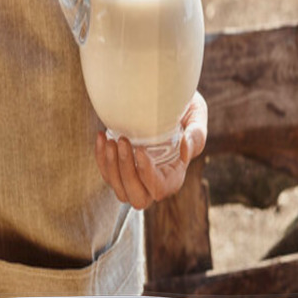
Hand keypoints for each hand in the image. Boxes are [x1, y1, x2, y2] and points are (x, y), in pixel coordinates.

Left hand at [95, 92, 207, 209]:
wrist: (167, 100)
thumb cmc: (185, 110)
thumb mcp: (196, 116)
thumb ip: (196, 133)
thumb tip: (185, 147)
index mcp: (175, 174)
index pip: (159, 189)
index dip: (147, 174)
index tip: (141, 149)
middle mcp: (154, 182)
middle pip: (137, 197)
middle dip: (126, 172)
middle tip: (122, 141)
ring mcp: (136, 178)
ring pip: (119, 189)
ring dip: (111, 166)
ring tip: (111, 139)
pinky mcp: (120, 169)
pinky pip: (107, 174)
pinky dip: (100, 158)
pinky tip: (102, 136)